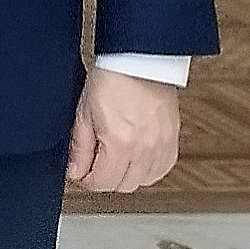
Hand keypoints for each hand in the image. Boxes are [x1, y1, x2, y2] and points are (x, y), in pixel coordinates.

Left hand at [68, 67, 181, 193]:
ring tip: (115, 159)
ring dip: (127, 176)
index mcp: (120, 143)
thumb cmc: (111, 80)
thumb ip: (80, 148)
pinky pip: (163, 169)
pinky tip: (136, 158)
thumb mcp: (83, 114)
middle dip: (106, 179)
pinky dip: (148, 169)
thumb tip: (76, 172)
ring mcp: (163, 145)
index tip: (81, 171)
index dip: (86, 180)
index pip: (103, 183)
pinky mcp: (173, 139)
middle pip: (124, 186)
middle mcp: (146, 148)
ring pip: (145, 181)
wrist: (138, 62)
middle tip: (95, 164)